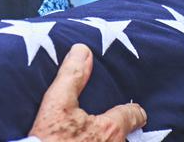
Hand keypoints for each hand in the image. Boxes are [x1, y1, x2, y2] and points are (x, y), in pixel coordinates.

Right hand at [29, 43, 146, 141]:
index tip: (135, 112)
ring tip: (95, 138)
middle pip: (126, 138)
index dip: (134, 112)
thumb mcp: (56, 103)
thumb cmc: (48, 139)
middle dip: (120, 134)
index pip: (133, 116)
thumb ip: (72, 76)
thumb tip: (83, 50)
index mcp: (110, 129)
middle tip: (107, 130)